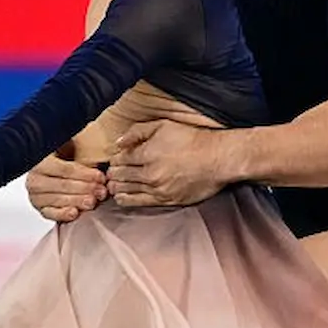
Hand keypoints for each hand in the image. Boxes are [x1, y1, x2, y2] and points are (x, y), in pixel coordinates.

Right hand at [26, 147, 108, 222]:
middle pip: (62, 185)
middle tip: (101, 191)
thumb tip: (89, 129)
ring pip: (58, 200)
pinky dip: (62, 214)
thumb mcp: (69, 144)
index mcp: (40, 160)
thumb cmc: (65, 156)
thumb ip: (77, 141)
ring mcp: (35, 195)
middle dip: (85, 188)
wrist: (55, 171)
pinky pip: (50, 214)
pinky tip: (74, 213)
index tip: (100, 177)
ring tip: (93, 201)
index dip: (85, 174)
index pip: (65, 169)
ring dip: (78, 201)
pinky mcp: (40, 209)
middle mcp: (34, 179)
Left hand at [107, 121, 228, 207]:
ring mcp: (157, 189)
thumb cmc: (193, 139)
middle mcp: (149, 173)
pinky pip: (139, 202)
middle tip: (111, 171)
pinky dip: (126, 199)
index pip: (121, 159)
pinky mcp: (166, 200)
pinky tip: (121, 197)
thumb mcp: (164, 125)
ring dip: (117, 186)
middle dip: (113, 173)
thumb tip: (119, 142)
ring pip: (127, 189)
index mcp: (147, 153)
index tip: (115, 158)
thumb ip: (138, 131)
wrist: (217, 158)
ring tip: (112, 184)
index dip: (115, 158)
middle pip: (121, 175)